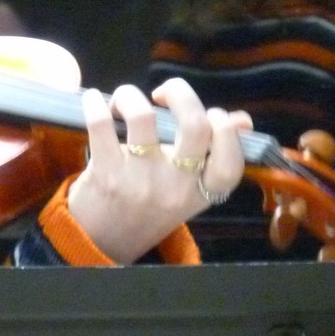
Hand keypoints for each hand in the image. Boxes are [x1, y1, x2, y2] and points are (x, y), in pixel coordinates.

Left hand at [66, 77, 250, 264]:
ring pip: (143, 117)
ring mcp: (140, 180)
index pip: (231, 161)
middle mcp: (175, 187)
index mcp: (201, 192)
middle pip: (195, 126)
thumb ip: (213, 155)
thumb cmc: (147, 209)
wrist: (101, 243)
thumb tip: (242, 120)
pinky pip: (100, 124)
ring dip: (130, 95)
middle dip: (181, 92)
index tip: (209, 113)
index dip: (226, 128)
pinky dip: (94, 102)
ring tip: (124, 101)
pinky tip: (92, 100)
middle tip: (162, 93)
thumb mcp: (185, 190)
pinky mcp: (105, 173)